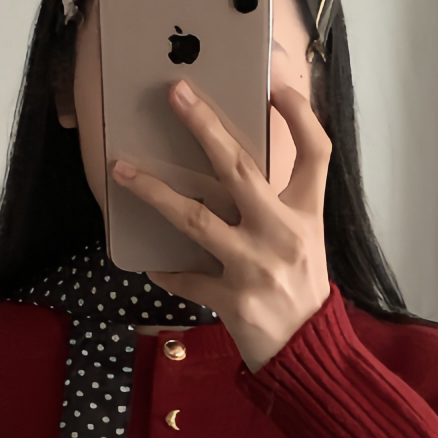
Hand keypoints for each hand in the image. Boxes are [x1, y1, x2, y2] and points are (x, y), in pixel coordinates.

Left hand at [113, 75, 332, 371]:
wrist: (309, 353)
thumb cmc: (302, 289)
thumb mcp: (307, 239)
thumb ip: (281, 203)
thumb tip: (234, 163)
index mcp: (307, 215)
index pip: (316, 153)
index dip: (299, 114)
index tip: (275, 84)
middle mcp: (283, 235)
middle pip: (241, 169)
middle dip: (205, 126)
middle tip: (176, 92)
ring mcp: (256, 268)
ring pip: (197, 219)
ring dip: (155, 192)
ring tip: (121, 169)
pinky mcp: (233, 300)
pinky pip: (186, 278)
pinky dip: (167, 270)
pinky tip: (149, 263)